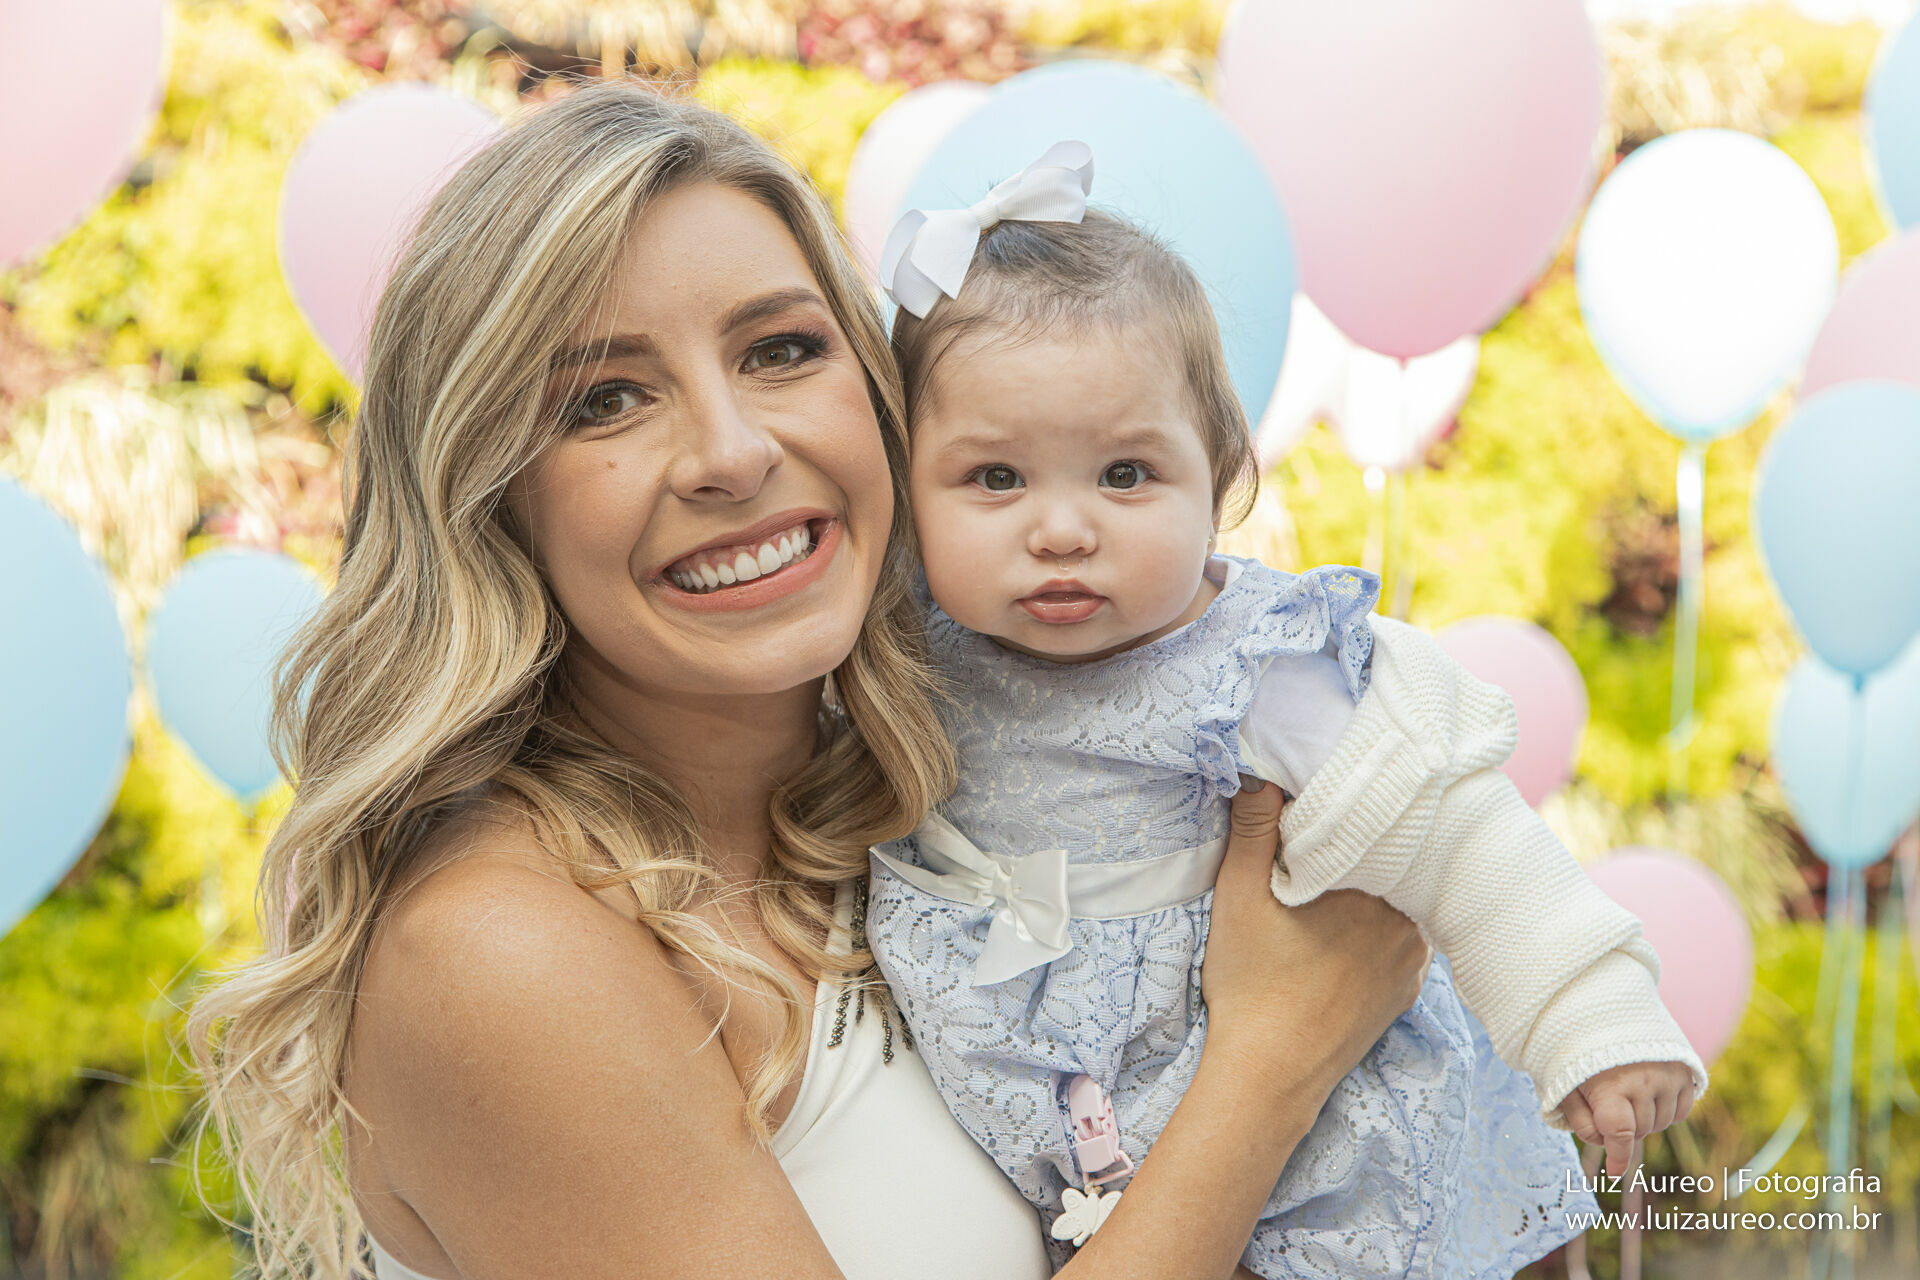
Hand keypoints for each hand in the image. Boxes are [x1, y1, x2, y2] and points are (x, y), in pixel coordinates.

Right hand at [1201, 777, 1430, 1100]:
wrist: (1271, 1073)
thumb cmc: (1252, 982)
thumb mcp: (1239, 893)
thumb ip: (1253, 827)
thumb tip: (1263, 771)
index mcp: (1373, 884)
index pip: (1368, 823)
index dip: (1339, 807)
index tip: (1313, 803)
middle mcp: (1408, 918)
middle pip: (1388, 859)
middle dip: (1357, 847)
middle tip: (1316, 843)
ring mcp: (1413, 956)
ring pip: (1397, 897)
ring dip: (1370, 886)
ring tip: (1328, 887)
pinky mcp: (1407, 987)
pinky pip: (1400, 935)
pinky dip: (1376, 925)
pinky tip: (1343, 930)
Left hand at [1559, 1061, 1696, 1177]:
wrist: (1608, 1010)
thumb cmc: (1581, 1051)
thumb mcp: (1567, 1083)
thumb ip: (1580, 1119)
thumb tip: (1604, 1147)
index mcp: (1611, 1084)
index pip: (1619, 1133)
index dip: (1617, 1157)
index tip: (1613, 1173)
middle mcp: (1644, 1081)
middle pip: (1638, 1131)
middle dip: (1622, 1129)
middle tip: (1609, 1107)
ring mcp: (1669, 1077)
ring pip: (1660, 1124)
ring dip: (1644, 1120)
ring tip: (1627, 1094)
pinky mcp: (1686, 1072)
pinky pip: (1680, 1112)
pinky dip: (1665, 1111)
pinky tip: (1648, 1093)